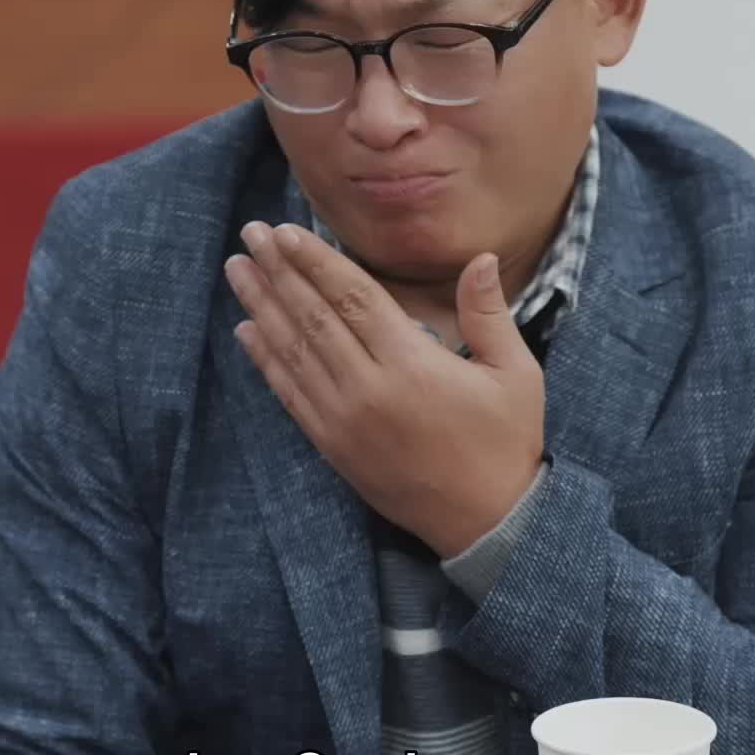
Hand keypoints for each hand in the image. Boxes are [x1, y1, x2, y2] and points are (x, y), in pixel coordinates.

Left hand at [224, 221, 545, 556]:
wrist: (485, 523)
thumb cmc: (505, 443)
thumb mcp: (516, 374)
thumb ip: (490, 314)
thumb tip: (483, 258)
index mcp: (413, 364)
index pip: (353, 298)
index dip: (317, 262)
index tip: (286, 232)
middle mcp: (369, 388)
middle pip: (313, 317)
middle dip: (279, 272)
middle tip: (250, 235)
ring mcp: (344, 420)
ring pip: (293, 352)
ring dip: (262, 307)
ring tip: (238, 270)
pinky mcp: (332, 446)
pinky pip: (289, 394)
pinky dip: (265, 360)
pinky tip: (246, 331)